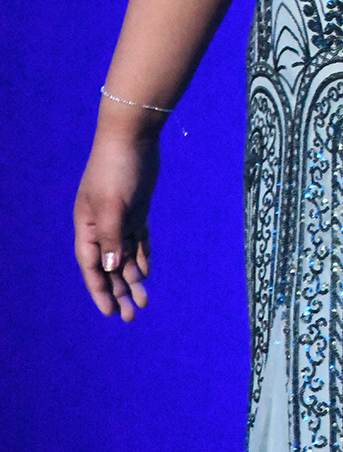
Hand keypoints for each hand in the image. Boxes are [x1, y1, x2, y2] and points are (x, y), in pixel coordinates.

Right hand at [75, 127, 159, 320]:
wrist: (133, 135)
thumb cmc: (117, 168)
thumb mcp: (114, 205)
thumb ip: (112, 238)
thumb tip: (109, 269)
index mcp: (88, 225)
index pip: (92, 266)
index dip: (99, 290)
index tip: (109, 312)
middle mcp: (101, 225)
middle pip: (109, 266)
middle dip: (118, 291)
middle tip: (131, 316)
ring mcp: (120, 216)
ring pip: (124, 255)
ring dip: (132, 278)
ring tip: (143, 302)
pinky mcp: (137, 208)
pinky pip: (137, 238)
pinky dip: (140, 255)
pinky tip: (146, 271)